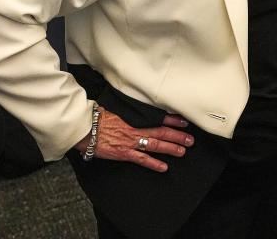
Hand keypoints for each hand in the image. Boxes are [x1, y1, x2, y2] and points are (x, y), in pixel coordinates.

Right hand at [74, 107, 193, 172]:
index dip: (173, 120)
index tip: (184, 121)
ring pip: (155, 145)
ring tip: (183, 151)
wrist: (86, 128)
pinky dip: (154, 163)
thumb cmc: (98, 117)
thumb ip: (129, 112)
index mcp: (135, 118)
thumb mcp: (117, 109)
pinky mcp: (124, 153)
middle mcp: (136, 129)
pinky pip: (142, 159)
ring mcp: (131, 141)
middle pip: (161, 132)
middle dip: (177, 135)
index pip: (158, 118)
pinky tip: (164, 167)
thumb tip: (138, 110)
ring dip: (170, 148)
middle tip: (190, 139)